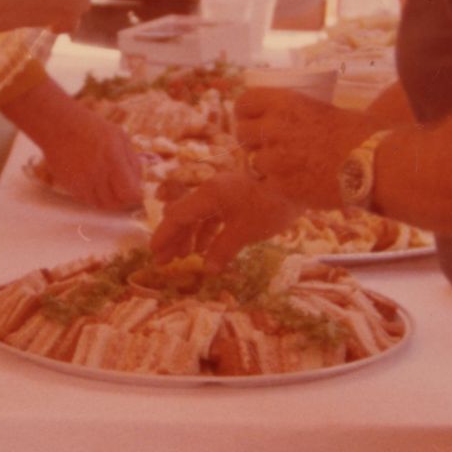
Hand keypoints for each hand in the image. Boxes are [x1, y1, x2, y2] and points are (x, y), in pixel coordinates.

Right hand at [32, 99, 142, 211]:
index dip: (136, 196)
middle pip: (116, 203)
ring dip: (108, 200)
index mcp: (114, 159)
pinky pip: (87, 200)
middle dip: (123, 200)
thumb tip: (139, 181)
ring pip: (101, 204)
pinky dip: (94, 196)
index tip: (137, 192)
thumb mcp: (119, 136)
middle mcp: (98, 174)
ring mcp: (82, 182)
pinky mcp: (70, 186)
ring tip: (110, 189)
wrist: (58, 126)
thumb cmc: (91, 127)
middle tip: (124, 193)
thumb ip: (132, 160)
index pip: (130, 193)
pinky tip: (95, 184)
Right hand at [151, 171, 301, 266]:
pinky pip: (213, 214)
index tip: (155, 254)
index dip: (164, 236)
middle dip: (174, 238)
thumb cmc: (269, 206)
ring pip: (198, 215)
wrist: (297, 183)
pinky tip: (207, 249)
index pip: (177, 216)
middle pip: (184, 215)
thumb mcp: (244, 232)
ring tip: (186, 257)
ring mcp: (224, 192)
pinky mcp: (236, 196)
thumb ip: (222, 250)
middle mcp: (211, 191)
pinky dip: (207, 231)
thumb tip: (208, 269)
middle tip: (165, 262)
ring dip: (190, 236)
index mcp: (208, 195)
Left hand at [237, 88, 380, 210]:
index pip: (244, 102)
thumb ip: (299, 113)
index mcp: (285, 103)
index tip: (248, 119)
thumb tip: (287, 116)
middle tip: (264, 147)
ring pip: (251, 163)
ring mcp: (275, 160)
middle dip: (251, 141)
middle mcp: (274, 129)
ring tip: (283, 168)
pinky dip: (276, 185)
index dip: (244, 112)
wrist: (376, 165)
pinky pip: (266, 185)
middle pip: (242, 134)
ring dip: (263, 166)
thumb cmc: (361, 134)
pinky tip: (294, 184)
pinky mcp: (281, 187)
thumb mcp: (325, 109)